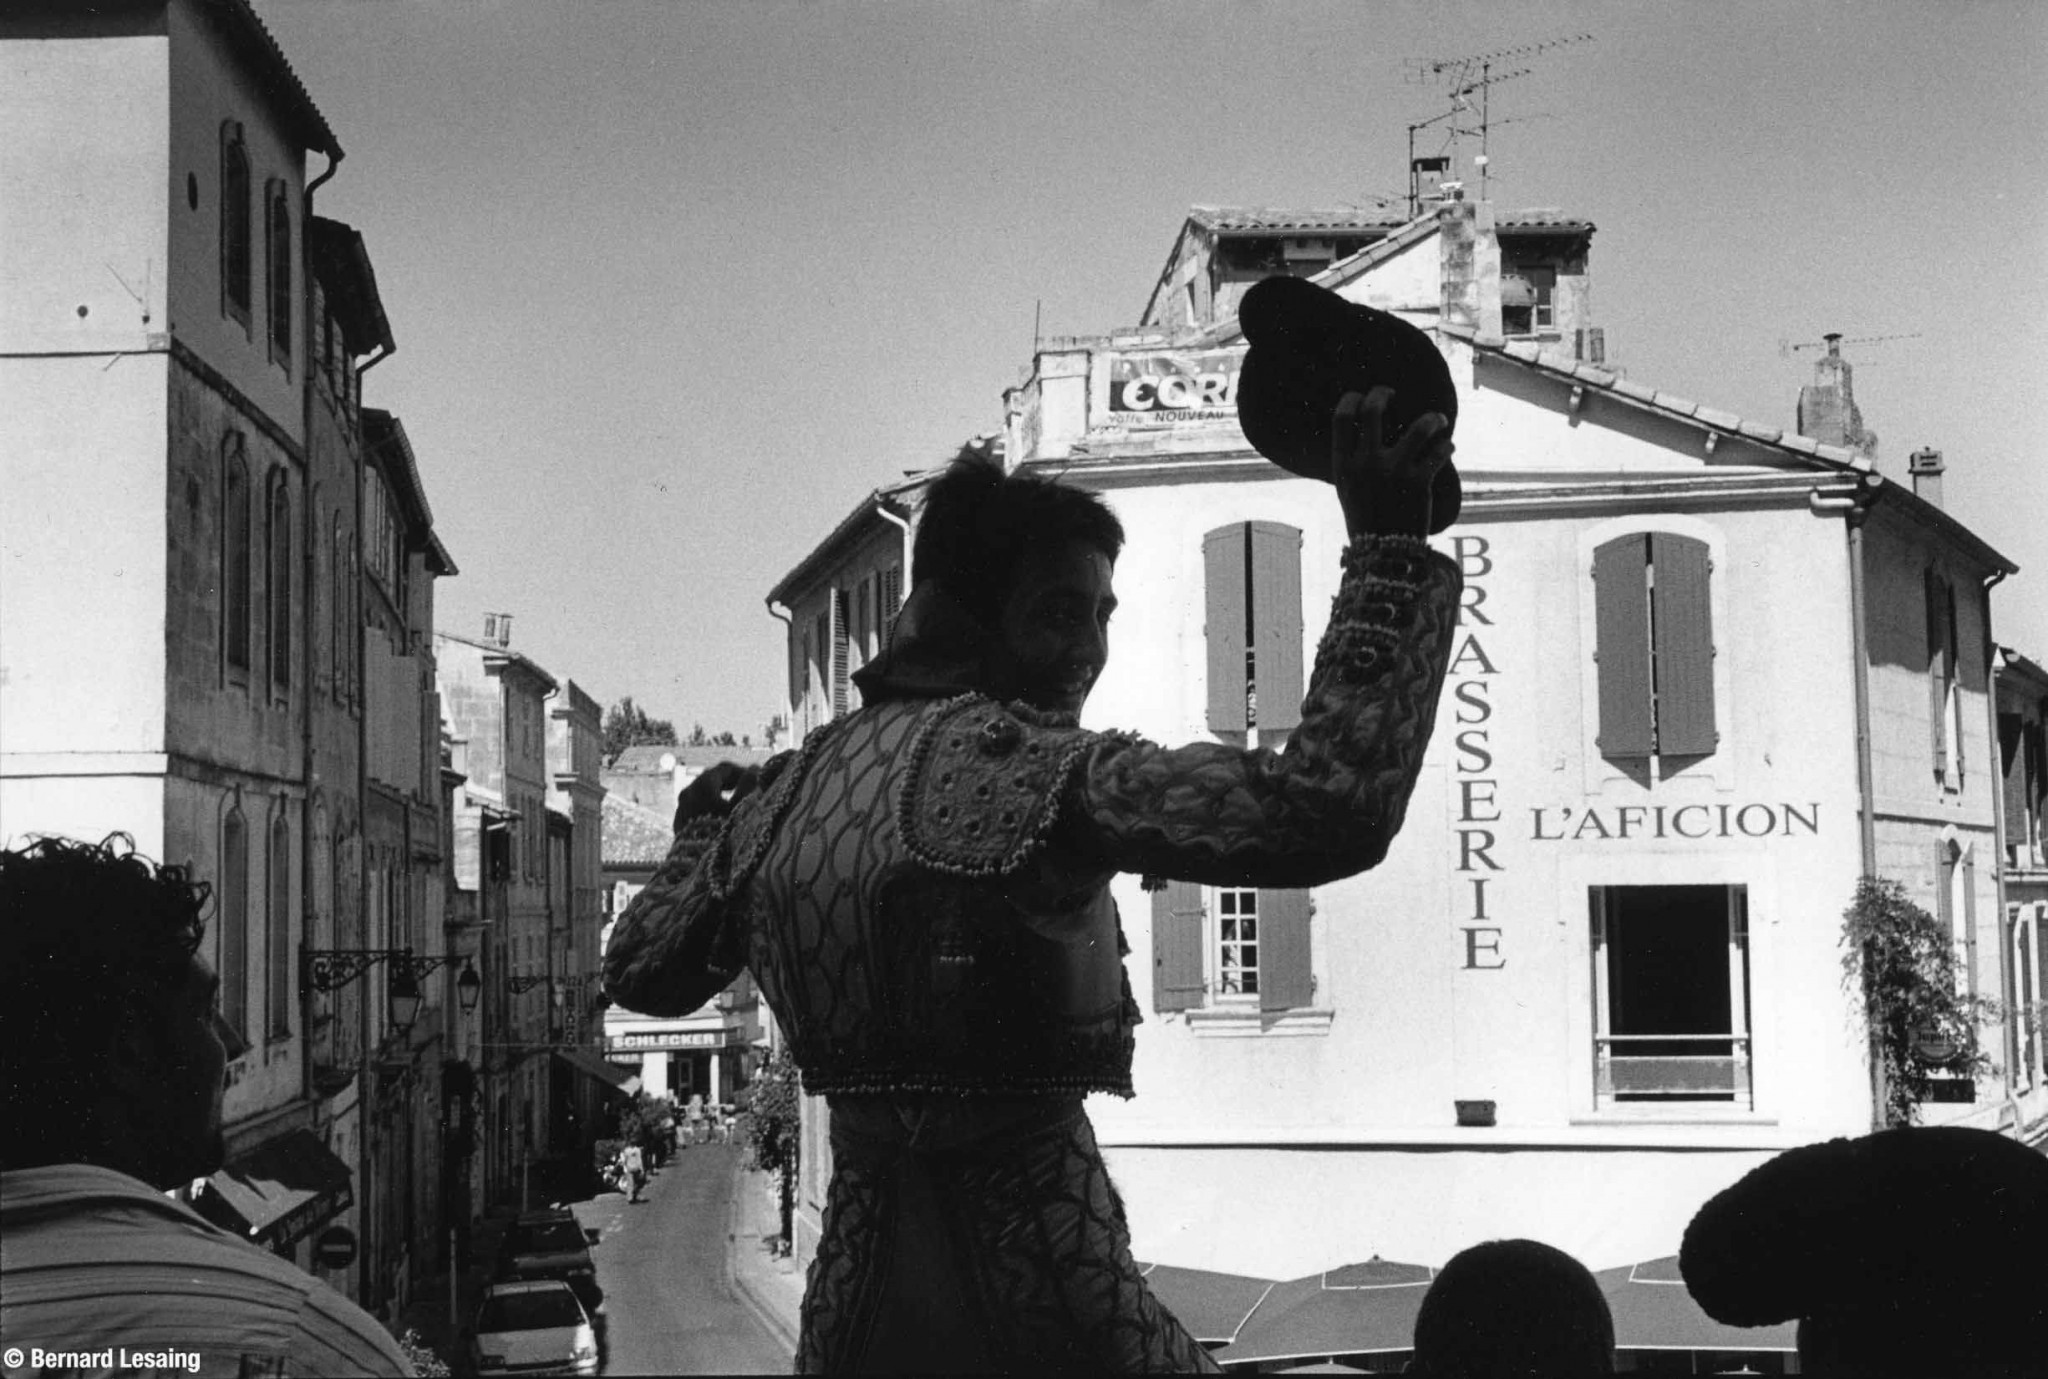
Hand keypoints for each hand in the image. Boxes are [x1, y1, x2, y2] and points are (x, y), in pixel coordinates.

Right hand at [1332, 388, 1453, 537]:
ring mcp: (1394, 472)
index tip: (1362, 396)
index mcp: (1344, 466)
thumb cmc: (1366, 520)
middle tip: (1392, 393)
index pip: (1341, 417)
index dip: (1352, 399)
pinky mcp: (1419, 483)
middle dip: (1383, 393)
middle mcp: (1366, 464)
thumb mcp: (1348, 489)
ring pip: (1420, 426)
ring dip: (1433, 419)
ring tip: (1438, 420)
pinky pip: (1440, 452)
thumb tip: (1367, 428)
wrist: (1383, 555)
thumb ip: (1354, 460)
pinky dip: (1447, 447)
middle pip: (1373, 410)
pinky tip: (1447, 448)